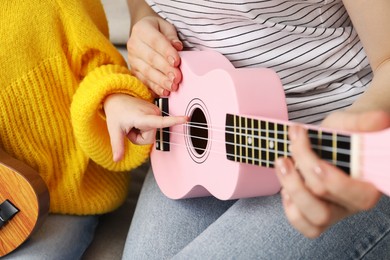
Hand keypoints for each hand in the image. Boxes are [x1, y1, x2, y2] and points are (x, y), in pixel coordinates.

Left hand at [104, 93, 186, 161]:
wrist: (118, 98)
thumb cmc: (116, 113)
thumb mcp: (114, 130)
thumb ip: (117, 145)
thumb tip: (116, 160)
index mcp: (143, 117)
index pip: (161, 121)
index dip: (174, 121)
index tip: (187, 118)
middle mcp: (153, 113)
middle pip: (151, 138)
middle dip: (139, 138)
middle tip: (130, 128)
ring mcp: (156, 112)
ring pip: (152, 134)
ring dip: (141, 133)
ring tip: (133, 123)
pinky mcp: (157, 112)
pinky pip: (153, 128)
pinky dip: (144, 128)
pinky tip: (137, 121)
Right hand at [127, 16, 182, 95]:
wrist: (144, 34)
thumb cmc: (157, 30)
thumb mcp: (166, 26)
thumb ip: (172, 36)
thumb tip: (177, 46)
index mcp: (141, 30)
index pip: (156, 41)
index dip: (167, 52)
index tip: (177, 61)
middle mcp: (134, 44)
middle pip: (151, 59)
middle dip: (165, 69)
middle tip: (177, 77)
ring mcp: (132, 59)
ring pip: (147, 72)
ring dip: (161, 81)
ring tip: (172, 86)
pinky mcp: (134, 71)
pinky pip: (144, 81)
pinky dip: (155, 88)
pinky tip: (164, 92)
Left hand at [275, 110, 389, 237]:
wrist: (336, 137)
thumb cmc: (345, 132)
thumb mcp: (350, 121)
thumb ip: (361, 121)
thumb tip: (379, 118)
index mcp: (368, 185)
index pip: (356, 196)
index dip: (333, 183)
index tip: (315, 162)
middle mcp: (350, 203)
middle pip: (323, 211)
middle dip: (299, 184)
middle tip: (287, 157)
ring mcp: (333, 211)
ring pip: (310, 219)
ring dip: (289, 190)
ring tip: (282, 163)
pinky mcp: (316, 212)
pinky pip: (302, 222)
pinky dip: (288, 205)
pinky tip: (286, 181)